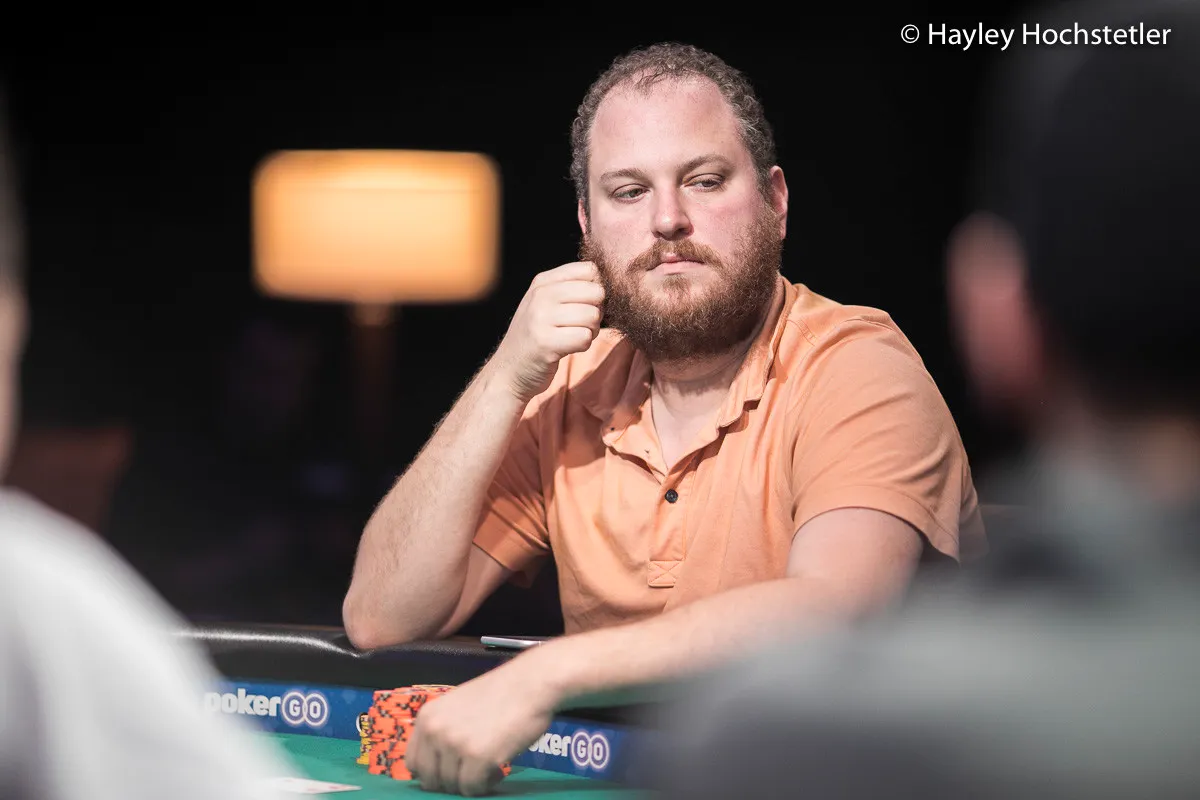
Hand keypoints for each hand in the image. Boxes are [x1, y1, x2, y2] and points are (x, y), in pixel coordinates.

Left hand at [407, 658, 557, 795]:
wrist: (531, 684)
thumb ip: (444, 731)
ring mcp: (454, 744)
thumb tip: (437, 765)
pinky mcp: (477, 757)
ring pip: (452, 786)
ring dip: (472, 782)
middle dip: (452, 781)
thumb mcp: (458, 706)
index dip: (433, 772)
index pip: (413, 763)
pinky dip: (486, 785)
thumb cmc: (501, 694)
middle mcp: (435, 731)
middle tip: (473, 772)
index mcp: (427, 717)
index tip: (450, 772)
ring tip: (490, 766)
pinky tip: (498, 768)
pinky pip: (473, 789)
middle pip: (430, 779)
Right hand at [489, 261, 603, 403]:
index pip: (590, 270)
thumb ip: (571, 288)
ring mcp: (541, 318)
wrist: (509, 370)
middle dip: (596, 312)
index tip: (583, 305)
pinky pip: (585, 338)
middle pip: (596, 293)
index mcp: (543, 281)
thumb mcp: (546, 303)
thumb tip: (607, 284)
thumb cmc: (537, 335)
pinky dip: (583, 346)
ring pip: (592, 316)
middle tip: (580, 325)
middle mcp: (540, 295)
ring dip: (590, 331)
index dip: (595, 289)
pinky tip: (568, 348)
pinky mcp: (545, 343)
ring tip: (572, 337)